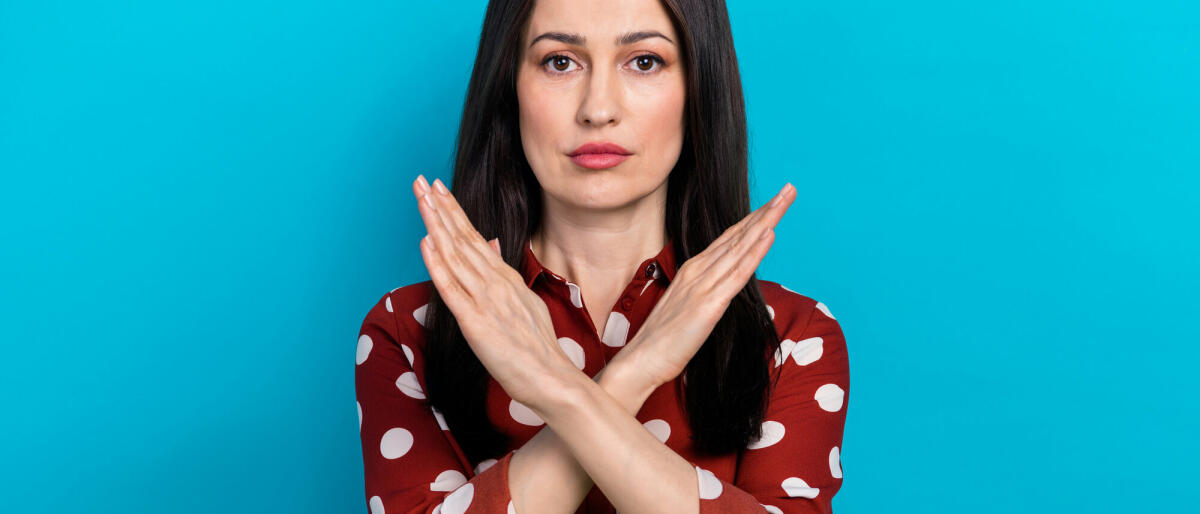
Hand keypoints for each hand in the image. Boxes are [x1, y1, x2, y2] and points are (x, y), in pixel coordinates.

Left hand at [412, 175, 578, 407]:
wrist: (552, 377)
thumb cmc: (538, 347)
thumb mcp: (525, 301)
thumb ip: (506, 274)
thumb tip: (494, 245)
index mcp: (506, 277)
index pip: (475, 237)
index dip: (455, 211)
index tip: (439, 189)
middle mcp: (496, 282)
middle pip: (463, 238)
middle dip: (440, 207)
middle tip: (422, 180)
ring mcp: (485, 300)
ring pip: (455, 255)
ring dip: (436, 224)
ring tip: (421, 197)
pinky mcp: (475, 323)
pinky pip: (452, 289)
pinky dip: (437, 264)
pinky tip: (426, 242)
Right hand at [613, 183, 796, 388]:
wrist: (642, 359)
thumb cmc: (663, 339)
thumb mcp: (687, 307)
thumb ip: (704, 292)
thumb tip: (722, 288)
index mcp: (693, 269)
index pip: (729, 238)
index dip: (753, 219)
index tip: (773, 202)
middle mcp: (699, 270)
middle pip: (738, 234)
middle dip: (766, 210)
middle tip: (789, 189)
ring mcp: (704, 285)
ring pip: (741, 246)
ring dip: (765, 221)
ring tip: (784, 200)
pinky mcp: (710, 304)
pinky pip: (738, 274)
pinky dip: (755, 252)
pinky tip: (770, 234)